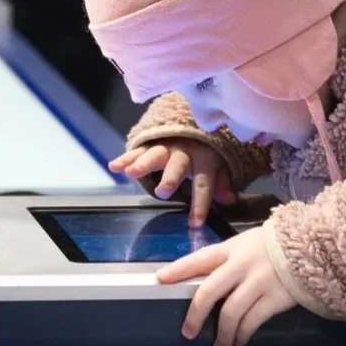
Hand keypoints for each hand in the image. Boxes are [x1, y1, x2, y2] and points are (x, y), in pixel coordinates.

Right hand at [109, 139, 234, 226]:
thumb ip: (222, 183)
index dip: (200, 204)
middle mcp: (184, 152)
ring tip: (131, 173)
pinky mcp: (151, 142)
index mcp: (204, 160)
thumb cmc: (206, 151)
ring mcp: (166, 146)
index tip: (195, 223)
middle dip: (170, 178)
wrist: (193, 122)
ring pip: (155, 154)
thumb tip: (230, 199)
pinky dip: (126, 157)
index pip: (204, 184)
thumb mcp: (219, 165)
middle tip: (163, 191)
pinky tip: (114, 166)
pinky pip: (138, 149)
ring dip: (143, 163)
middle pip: (178, 166)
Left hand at [157, 227, 296, 345]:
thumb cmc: (273, 246)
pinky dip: (242, 334)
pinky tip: (240, 340)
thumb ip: (228, 260)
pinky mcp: (274, 298)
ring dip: (222, 334)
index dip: (178, 270)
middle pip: (209, 291)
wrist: (312, 246)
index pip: (199, 259)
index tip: (160, 280)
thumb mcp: (247, 244)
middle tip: (188, 332)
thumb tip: (205, 282)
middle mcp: (241, 265)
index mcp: (231, 249)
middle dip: (195, 315)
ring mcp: (258, 282)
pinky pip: (252, 321)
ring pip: (230, 313)